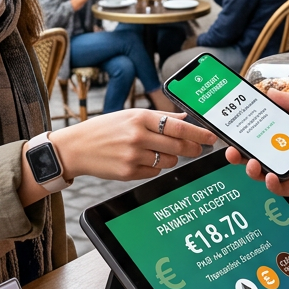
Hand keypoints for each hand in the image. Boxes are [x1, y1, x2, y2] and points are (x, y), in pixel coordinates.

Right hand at [51, 110, 215, 180]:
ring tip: (156, 152)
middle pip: (178, 147)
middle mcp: (138, 136)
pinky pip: (153, 173)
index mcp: (139, 117)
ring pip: (168, 162)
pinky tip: (140, 160)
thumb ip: (159, 117)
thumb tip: (185, 116)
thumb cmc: (104, 129)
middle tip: (198, 149)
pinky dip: (153, 168)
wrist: (76, 147)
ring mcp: (133, 156)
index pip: (177, 126)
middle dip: (192, 149)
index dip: (198, 133)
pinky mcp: (128, 173)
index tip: (211, 137)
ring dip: (170, 159)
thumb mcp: (129, 115)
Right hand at [225, 90, 288, 199]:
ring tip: (250, 162)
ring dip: (251, 168)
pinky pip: (279, 187)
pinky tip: (270, 177)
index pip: (262, 130)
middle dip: (240, 152)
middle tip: (230, 149)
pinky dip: (271, 183)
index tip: (231, 124)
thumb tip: (270, 92)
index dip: (246, 129)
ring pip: (263, 171)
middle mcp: (288, 152)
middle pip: (256, 152)